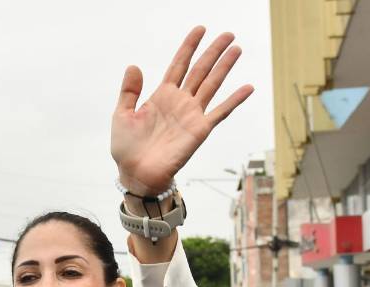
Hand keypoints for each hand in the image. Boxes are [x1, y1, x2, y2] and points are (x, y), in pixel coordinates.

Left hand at [111, 26, 253, 195]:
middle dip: (213, 51)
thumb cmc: (127, 148)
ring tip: (237, 49)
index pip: (178, 65)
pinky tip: (247, 87)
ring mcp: (192, 114)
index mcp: (162, 95)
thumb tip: (133, 66)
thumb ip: (129, 91)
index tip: (200, 30)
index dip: (189, 47)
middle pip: (200, 70)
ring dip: (225, 67)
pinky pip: (220, 112)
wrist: (136, 173)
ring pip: (212, 84)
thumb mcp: (122, 114)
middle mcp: (180, 101)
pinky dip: (234, 100)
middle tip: (228, 34)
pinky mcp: (199, 130)